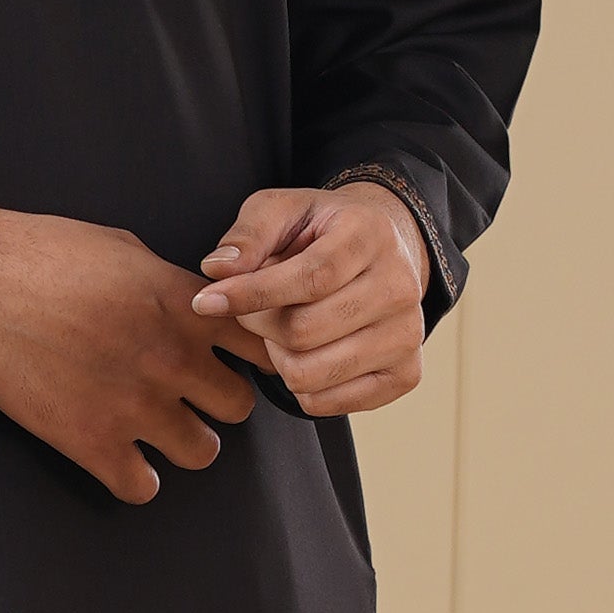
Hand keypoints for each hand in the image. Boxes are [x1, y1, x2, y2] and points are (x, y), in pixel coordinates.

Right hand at [0, 194, 262, 503]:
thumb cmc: (42, 251)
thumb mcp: (122, 248)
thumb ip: (167, 283)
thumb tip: (191, 302)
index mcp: (182, 303)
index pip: (260, 344)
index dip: (254, 355)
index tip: (232, 359)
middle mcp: (171, 356)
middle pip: (238, 406)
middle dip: (215, 400)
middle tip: (187, 394)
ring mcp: (135, 404)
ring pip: (202, 452)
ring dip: (182, 440)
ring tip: (153, 426)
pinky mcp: (93, 443)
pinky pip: (144, 487)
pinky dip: (135, 476)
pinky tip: (117, 454)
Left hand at [189, 181, 427, 415]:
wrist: (383, 248)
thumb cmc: (322, 229)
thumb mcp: (282, 209)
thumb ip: (248, 234)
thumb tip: (217, 270)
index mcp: (369, 235)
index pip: (309, 278)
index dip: (252, 294)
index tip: (205, 301)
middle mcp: (399, 287)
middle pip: (304, 331)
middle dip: (258, 323)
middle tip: (252, 308)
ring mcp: (407, 335)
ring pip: (312, 373)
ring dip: (277, 356)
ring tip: (280, 327)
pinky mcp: (406, 374)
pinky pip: (329, 403)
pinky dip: (299, 385)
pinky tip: (303, 352)